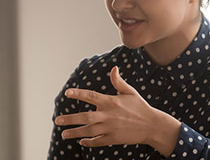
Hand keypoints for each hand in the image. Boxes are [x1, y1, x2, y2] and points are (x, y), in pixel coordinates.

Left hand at [55, 66, 180, 156]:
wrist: (152, 126)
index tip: (67, 93)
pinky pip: (98, 141)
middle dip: (70, 119)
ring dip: (75, 133)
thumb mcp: (130, 92)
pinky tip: (81, 141)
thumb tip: (114, 68)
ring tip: (64, 134)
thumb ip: (118, 81)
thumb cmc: (140, 107)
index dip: (78, 94)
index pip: (91, 96)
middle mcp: (109, 115)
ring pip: (89, 131)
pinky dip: (89, 142)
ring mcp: (110, 128)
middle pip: (86, 117)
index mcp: (111, 102)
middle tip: (57, 120)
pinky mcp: (114, 139)